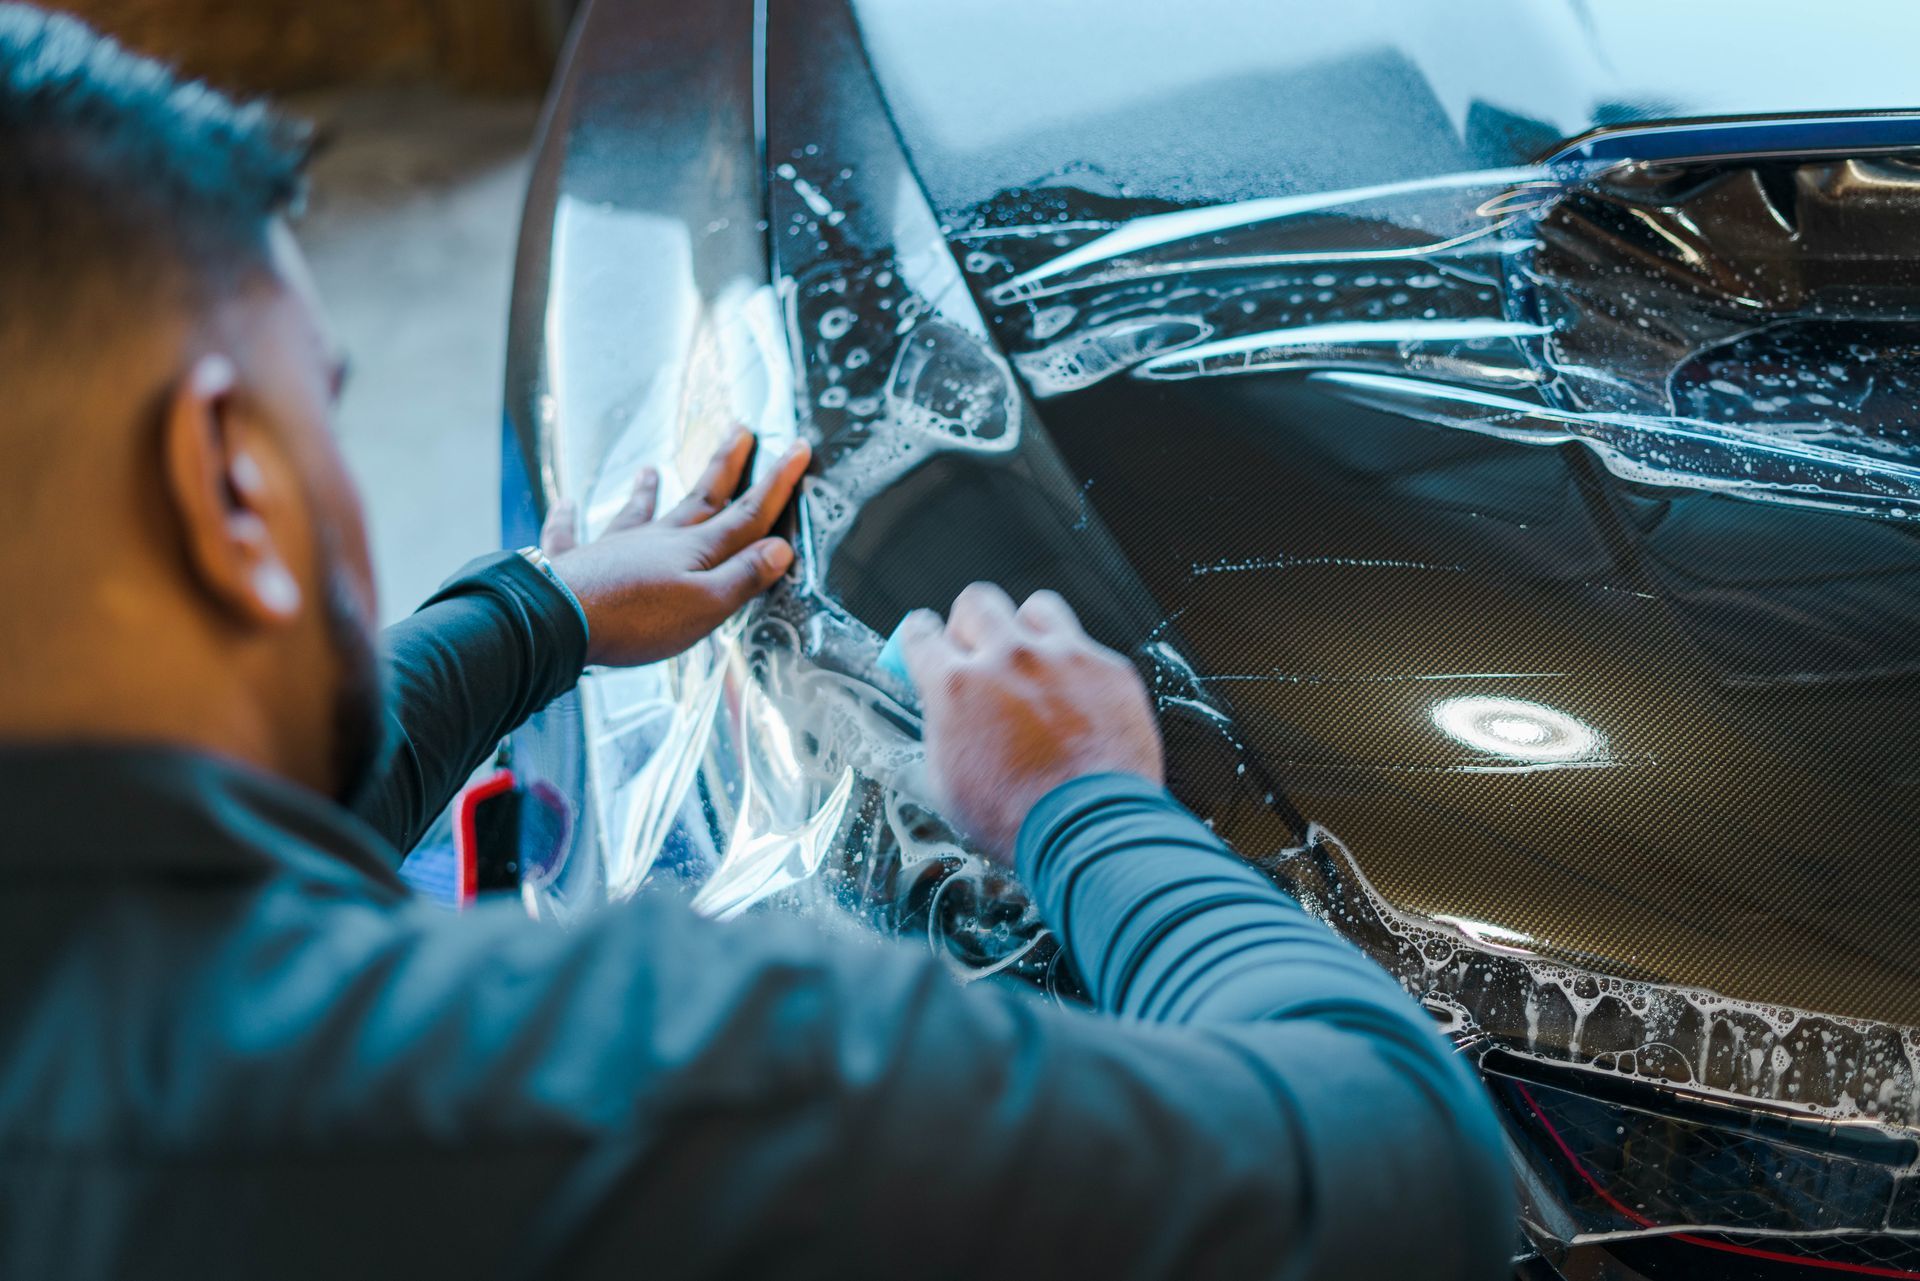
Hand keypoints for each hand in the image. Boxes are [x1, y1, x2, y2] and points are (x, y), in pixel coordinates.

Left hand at [542, 429, 810, 666]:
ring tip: (650, 469)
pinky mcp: (576, 563)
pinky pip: (570, 534)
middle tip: (740, 429)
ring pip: (637, 511)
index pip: (747, 512)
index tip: (797, 449)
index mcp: (695, 549)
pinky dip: (568, 518)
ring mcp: (615, 547)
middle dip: (725, 464)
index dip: (777, 482)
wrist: (559, 620)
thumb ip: (743, 576)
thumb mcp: (706, 605)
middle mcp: (657, 539)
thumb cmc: (636, 618)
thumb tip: (781, 548)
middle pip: (699, 497)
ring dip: (647, 490)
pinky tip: (566, 503)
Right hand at [899, 583, 1163, 862]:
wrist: (1089, 832)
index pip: (921, 633)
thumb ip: (941, 729)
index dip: (921, 636)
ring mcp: (1062, 657)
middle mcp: (1008, 658)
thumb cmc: (1016, 819)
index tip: (927, 639)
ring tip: (1032, 662)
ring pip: (1035, 608)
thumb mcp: (946, 782)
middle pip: (977, 602)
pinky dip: (1074, 665)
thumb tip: (943, 711)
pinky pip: (1084, 645)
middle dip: (971, 624)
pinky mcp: (1107, 668)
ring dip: (1027, 630)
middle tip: (978, 651)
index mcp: (956, 686)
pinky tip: (1075, 697)